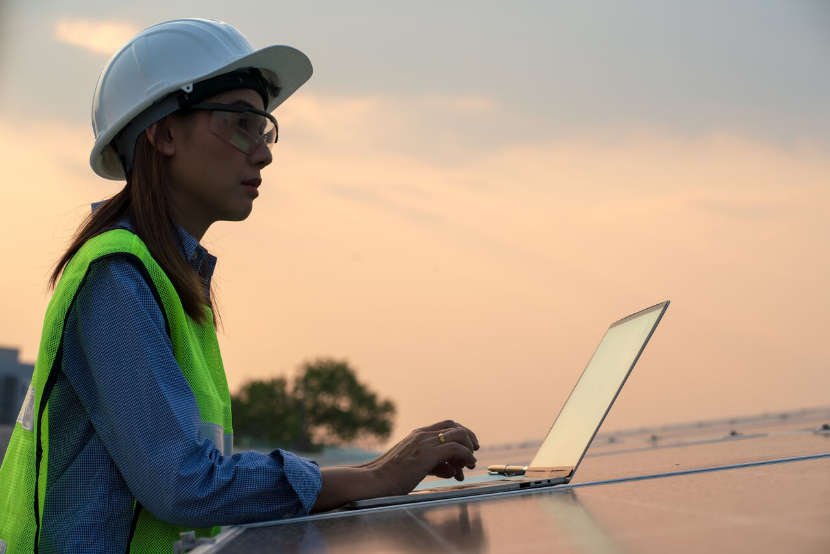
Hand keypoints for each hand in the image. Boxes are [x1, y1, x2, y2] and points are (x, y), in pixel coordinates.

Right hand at [312, 420, 479, 511]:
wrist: (373, 481)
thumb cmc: (390, 478)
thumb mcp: (414, 468)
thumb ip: (434, 466)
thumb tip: (451, 470)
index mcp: (417, 435)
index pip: (445, 425)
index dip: (460, 434)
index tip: (468, 447)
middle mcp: (422, 435)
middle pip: (455, 426)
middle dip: (469, 437)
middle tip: (475, 451)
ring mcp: (424, 443)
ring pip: (458, 435)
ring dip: (468, 448)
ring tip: (470, 464)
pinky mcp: (427, 454)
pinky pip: (455, 449)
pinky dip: (466, 455)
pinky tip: (465, 467)